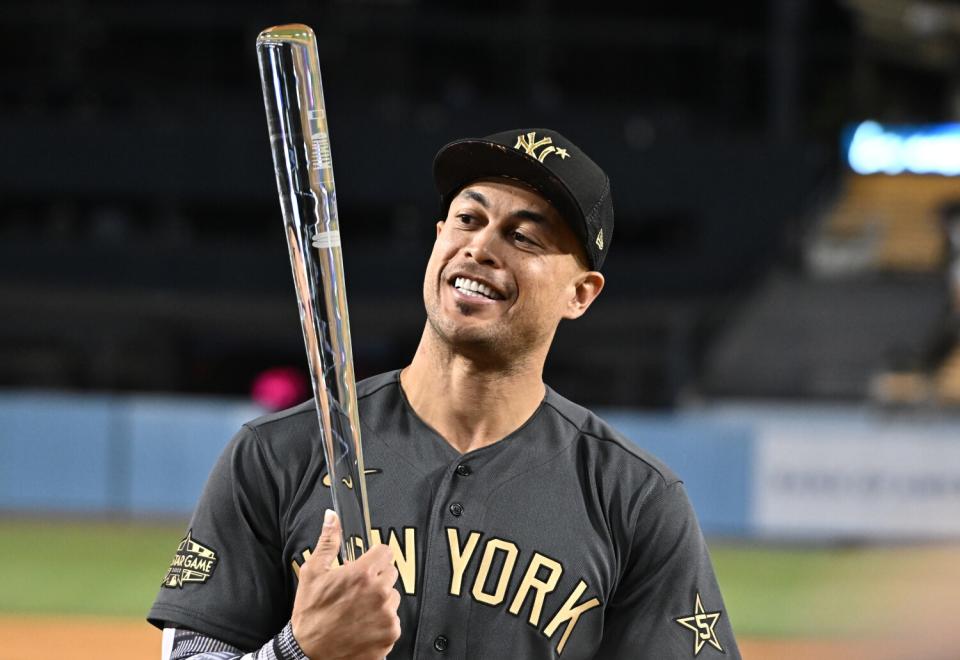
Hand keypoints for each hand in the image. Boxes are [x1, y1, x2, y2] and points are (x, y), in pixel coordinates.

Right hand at [291, 510, 400, 659]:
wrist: (308, 653)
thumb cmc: (310, 613)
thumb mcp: (313, 572)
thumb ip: (328, 542)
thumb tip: (332, 517)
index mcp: (363, 575)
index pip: (386, 552)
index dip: (374, 557)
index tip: (366, 565)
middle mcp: (380, 594)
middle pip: (391, 575)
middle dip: (377, 579)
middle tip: (357, 590)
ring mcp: (387, 617)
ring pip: (392, 599)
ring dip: (380, 602)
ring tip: (357, 610)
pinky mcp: (389, 636)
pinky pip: (392, 622)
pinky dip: (381, 624)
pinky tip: (362, 626)